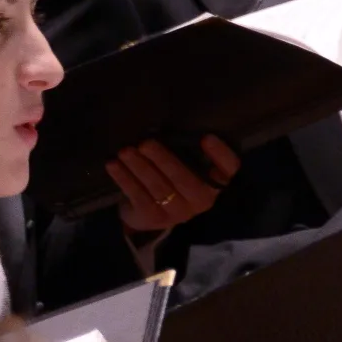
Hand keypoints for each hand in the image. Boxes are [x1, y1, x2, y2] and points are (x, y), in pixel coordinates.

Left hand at [110, 135, 239, 233]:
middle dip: (164, 160)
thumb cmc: (171, 178)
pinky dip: (124, 179)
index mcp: (214, 183)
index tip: (206, 137)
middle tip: (146, 143)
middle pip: (186, 179)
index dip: (221, 155)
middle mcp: (201, 200)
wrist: (149, 213)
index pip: (228, 170)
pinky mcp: (153, 217)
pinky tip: (113, 165)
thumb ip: (185, 151)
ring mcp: (178, 212)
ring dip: (140, 167)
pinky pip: (138, 196)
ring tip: (126, 151)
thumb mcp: (185, 165)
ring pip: (159, 187)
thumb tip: (167, 124)